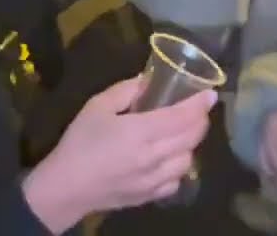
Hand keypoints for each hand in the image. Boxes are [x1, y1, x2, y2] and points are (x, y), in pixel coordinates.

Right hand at [23, 76, 216, 231]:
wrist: (65, 187)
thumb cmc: (79, 142)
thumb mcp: (97, 106)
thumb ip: (125, 90)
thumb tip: (148, 79)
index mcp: (141, 131)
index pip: (182, 116)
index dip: (200, 104)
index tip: (211, 94)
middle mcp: (154, 156)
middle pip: (192, 137)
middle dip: (201, 120)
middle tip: (198, 109)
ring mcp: (154, 180)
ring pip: (188, 160)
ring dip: (190, 144)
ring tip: (182, 133)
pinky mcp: (150, 196)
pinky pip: (177, 181)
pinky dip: (179, 168)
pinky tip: (170, 159)